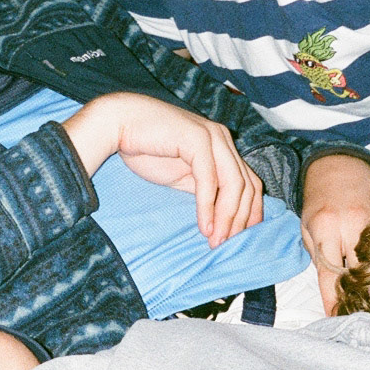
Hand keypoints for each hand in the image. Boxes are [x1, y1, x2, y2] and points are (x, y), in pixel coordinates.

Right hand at [63, 92, 262, 246]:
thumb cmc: (145, 149)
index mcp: (223, 145)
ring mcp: (212, 136)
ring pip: (232, 184)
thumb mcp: (182, 175)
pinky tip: (204, 226)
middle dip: (239, 220)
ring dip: (226, 217)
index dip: (251, 212)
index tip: (242, 239)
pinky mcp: (197, 139)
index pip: (250, 182)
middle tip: (225, 245)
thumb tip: (222, 217)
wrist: (119, 124)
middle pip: (246, 185)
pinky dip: (208, 206)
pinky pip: (209, 179)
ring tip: (215, 240)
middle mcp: (222, 138)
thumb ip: (204, 188)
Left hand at [299, 154, 369, 311]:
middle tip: (360, 308)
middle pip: (363, 270)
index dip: (334, 301)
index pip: (332, 275)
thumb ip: (320, 259)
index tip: (336, 318)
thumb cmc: (318, 203)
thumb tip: (335, 292)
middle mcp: (353, 224)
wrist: (337, 167)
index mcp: (326, 228)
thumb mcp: (307, 229)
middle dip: (362, 293)